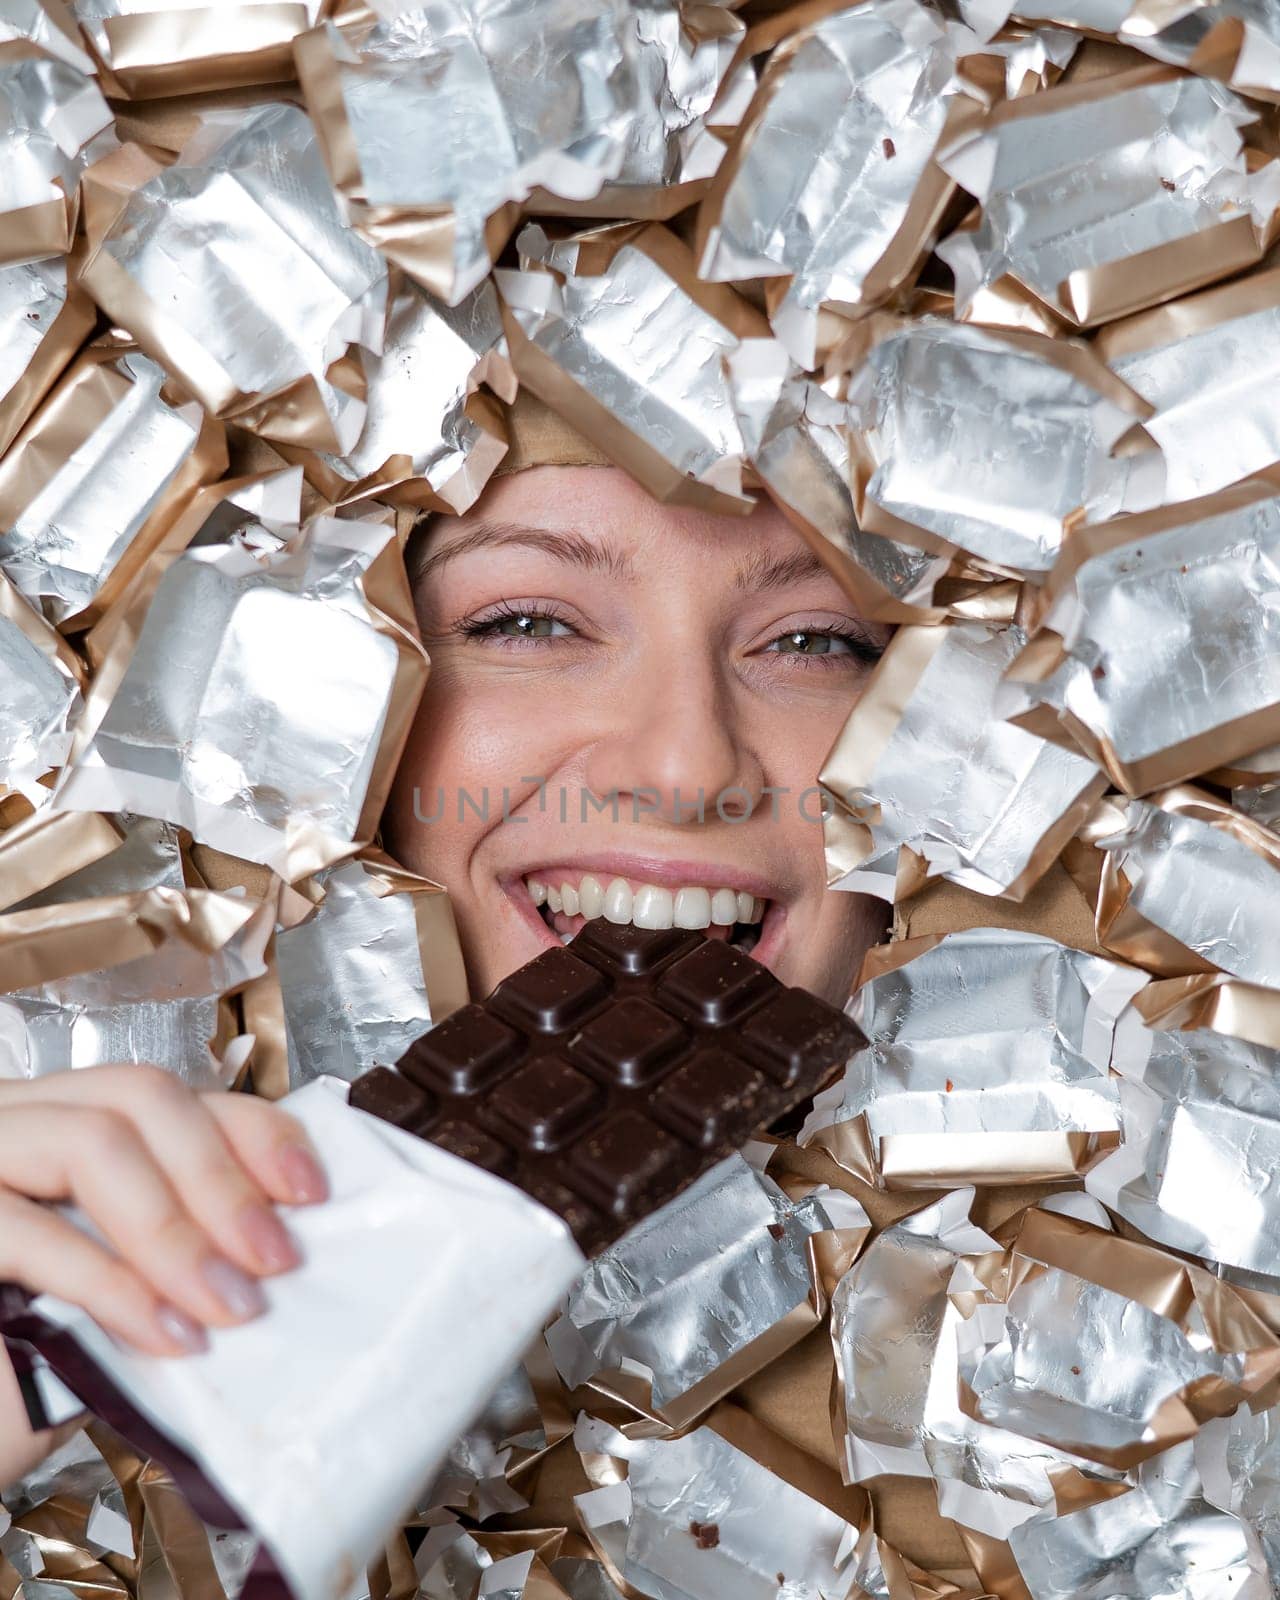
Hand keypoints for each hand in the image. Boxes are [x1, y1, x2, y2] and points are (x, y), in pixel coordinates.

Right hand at [0, 1064, 327, 1488]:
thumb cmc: (32, 1367)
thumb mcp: (131, 1285)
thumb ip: (184, 1237)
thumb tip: (283, 1230)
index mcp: (65, 1115)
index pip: (172, 1091)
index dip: (251, 1130)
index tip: (311, 1192)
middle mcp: (18, 1117)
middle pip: (139, 1095)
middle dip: (222, 1177)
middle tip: (274, 1259)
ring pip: (93, 1142)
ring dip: (178, 1230)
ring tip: (229, 1304)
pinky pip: (35, 1233)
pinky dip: (115, 1285)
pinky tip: (165, 1335)